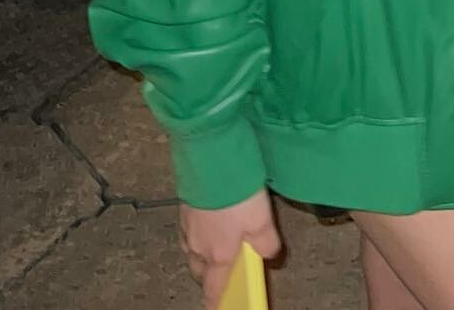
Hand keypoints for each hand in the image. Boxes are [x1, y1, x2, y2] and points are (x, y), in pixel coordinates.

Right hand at [179, 189, 281, 308]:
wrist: (211, 159)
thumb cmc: (236, 192)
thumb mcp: (262, 220)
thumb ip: (266, 243)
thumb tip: (269, 254)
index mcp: (219, 255)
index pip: (214, 288)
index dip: (214, 302)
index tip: (216, 307)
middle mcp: (200, 245)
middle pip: (200, 270)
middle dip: (209, 272)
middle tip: (223, 266)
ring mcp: (188, 225)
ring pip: (192, 248)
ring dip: (203, 249)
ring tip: (218, 239)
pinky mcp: (184, 205)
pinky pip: (189, 227)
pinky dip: (197, 228)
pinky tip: (209, 215)